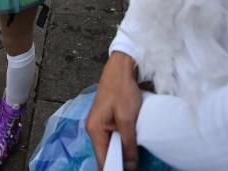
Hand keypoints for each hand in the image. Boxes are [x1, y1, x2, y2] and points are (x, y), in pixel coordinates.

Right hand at [86, 52, 141, 170]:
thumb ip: (128, 143)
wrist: (123, 66)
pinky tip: (132, 145)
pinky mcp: (108, 118)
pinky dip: (122, 142)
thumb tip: (130, 166)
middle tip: (134, 167)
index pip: (102, 159)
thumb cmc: (122, 89)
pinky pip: (114, 136)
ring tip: (134, 159)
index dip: (114, 168)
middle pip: (105, 153)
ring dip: (121, 152)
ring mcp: (100, 123)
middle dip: (118, 162)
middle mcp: (94, 128)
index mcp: (94, 129)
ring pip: (110, 145)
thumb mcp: (127, 119)